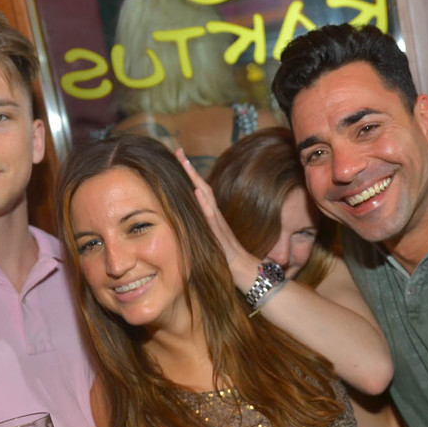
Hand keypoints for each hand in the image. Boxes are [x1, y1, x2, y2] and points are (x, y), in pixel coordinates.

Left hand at [175, 148, 253, 277]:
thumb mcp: (212, 248)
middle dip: (190, 170)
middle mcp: (216, 218)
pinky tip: (196, 192)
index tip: (179, 160)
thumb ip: (203, 238)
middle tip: (178, 151)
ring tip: (184, 163)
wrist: (249, 275)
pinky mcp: (221, 237)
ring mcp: (219, 226)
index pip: (201, 193)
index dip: (190, 177)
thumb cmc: (231, 265)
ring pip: (206, 198)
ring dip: (195, 180)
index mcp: (213, 220)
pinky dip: (204, 204)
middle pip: (203, 188)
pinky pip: (212, 218)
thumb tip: (187, 234)